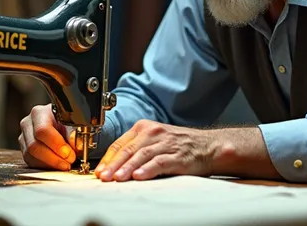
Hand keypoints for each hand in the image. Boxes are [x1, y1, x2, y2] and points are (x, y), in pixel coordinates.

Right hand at [18, 104, 76, 169]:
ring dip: (49, 164)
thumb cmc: (65, 121)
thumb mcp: (72, 122)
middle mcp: (28, 123)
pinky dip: (44, 166)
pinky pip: (30, 162)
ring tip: (64, 165)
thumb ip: (73, 134)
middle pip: (34, 146)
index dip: (56, 144)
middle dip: (53, 158)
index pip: (42, 130)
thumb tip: (74, 147)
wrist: (58, 122)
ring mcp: (23, 137)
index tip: (68, 154)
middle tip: (68, 162)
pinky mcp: (23, 149)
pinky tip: (55, 165)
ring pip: (30, 156)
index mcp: (40, 113)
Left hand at [95, 119, 216, 181]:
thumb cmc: (178, 145)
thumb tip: (113, 167)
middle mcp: (154, 132)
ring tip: (117, 178)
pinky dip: (148, 169)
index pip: (120, 144)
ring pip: (142, 155)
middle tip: (103, 177)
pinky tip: (139, 176)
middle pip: (128, 149)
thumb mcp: (154, 140)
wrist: (208, 146)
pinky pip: (160, 162)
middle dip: (114, 165)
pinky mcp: (178, 156)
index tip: (98, 171)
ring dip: (127, 168)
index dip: (108, 159)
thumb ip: (135, 149)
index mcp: (144, 127)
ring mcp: (166, 144)